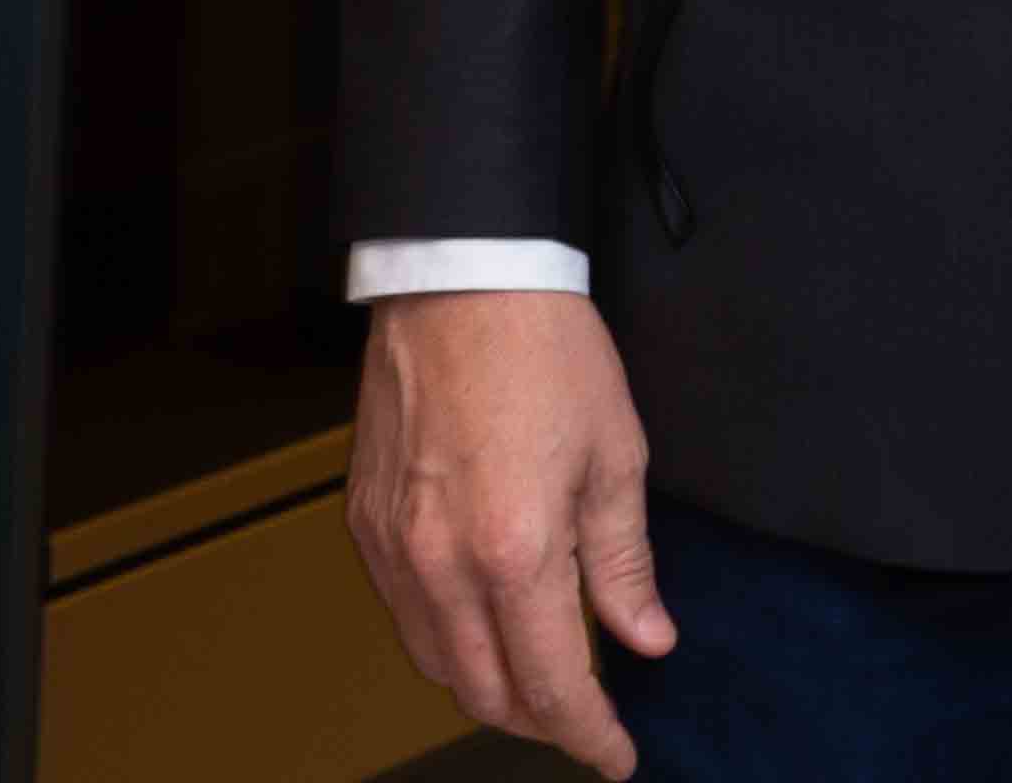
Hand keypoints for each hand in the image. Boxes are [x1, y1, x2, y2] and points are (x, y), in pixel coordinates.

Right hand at [349, 289, 671, 776]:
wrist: (461, 276)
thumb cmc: (545, 350)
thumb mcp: (615, 455)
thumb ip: (623, 563)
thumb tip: (646, 638)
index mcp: (515, 550)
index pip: (553, 684)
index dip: (589, 734)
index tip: (617, 755)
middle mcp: (442, 563)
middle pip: (486, 694)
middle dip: (541, 722)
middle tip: (584, 717)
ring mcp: (394, 546)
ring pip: (435, 663)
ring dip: (487, 688)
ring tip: (536, 676)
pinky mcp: (364, 522)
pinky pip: (401, 613)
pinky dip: (442, 639)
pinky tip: (479, 619)